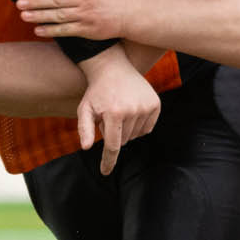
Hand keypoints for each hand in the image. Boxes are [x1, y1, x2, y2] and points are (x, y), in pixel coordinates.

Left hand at [17, 0, 130, 39]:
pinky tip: (38, 30)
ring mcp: (85, 14)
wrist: (127, 13)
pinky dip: (51, 30)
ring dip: (39, 15)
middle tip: (18, 3)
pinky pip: (66, 30)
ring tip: (24, 16)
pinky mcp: (87, 29)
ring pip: (58, 14)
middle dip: (34, 1)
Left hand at [74, 43, 159, 174]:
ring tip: (118, 112)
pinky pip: (147, 128)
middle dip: (114, 134)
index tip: (105, 172)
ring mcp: (147, 106)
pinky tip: (130, 111)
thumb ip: (83, 129)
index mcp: (114, 113)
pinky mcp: (156, 104)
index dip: (108, 161)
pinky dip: (138, 126)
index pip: (113, 146)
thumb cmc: (96, 91)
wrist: (113, 67)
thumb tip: (86, 148)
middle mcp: (133, 110)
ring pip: (135, 135)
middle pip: (124, 141)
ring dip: (126, 130)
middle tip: (107, 116)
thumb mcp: (84, 109)